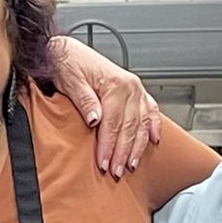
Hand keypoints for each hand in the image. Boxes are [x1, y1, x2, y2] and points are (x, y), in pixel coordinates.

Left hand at [49, 35, 163, 177]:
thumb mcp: (70, 80)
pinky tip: (154, 141)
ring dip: (137, 147)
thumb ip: (84, 100)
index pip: (113, 123)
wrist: (67, 50)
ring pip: (141, 123)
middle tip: (115, 172)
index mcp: (115, 84)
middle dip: (122, 152)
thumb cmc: (67, 63)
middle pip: (129, 127)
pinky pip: (150, 111)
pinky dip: (153, 126)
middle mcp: (130, 87)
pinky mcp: (136, 92)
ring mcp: (136, 89)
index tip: (103, 163)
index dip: (108, 146)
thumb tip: (95, 120)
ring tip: (131, 165)